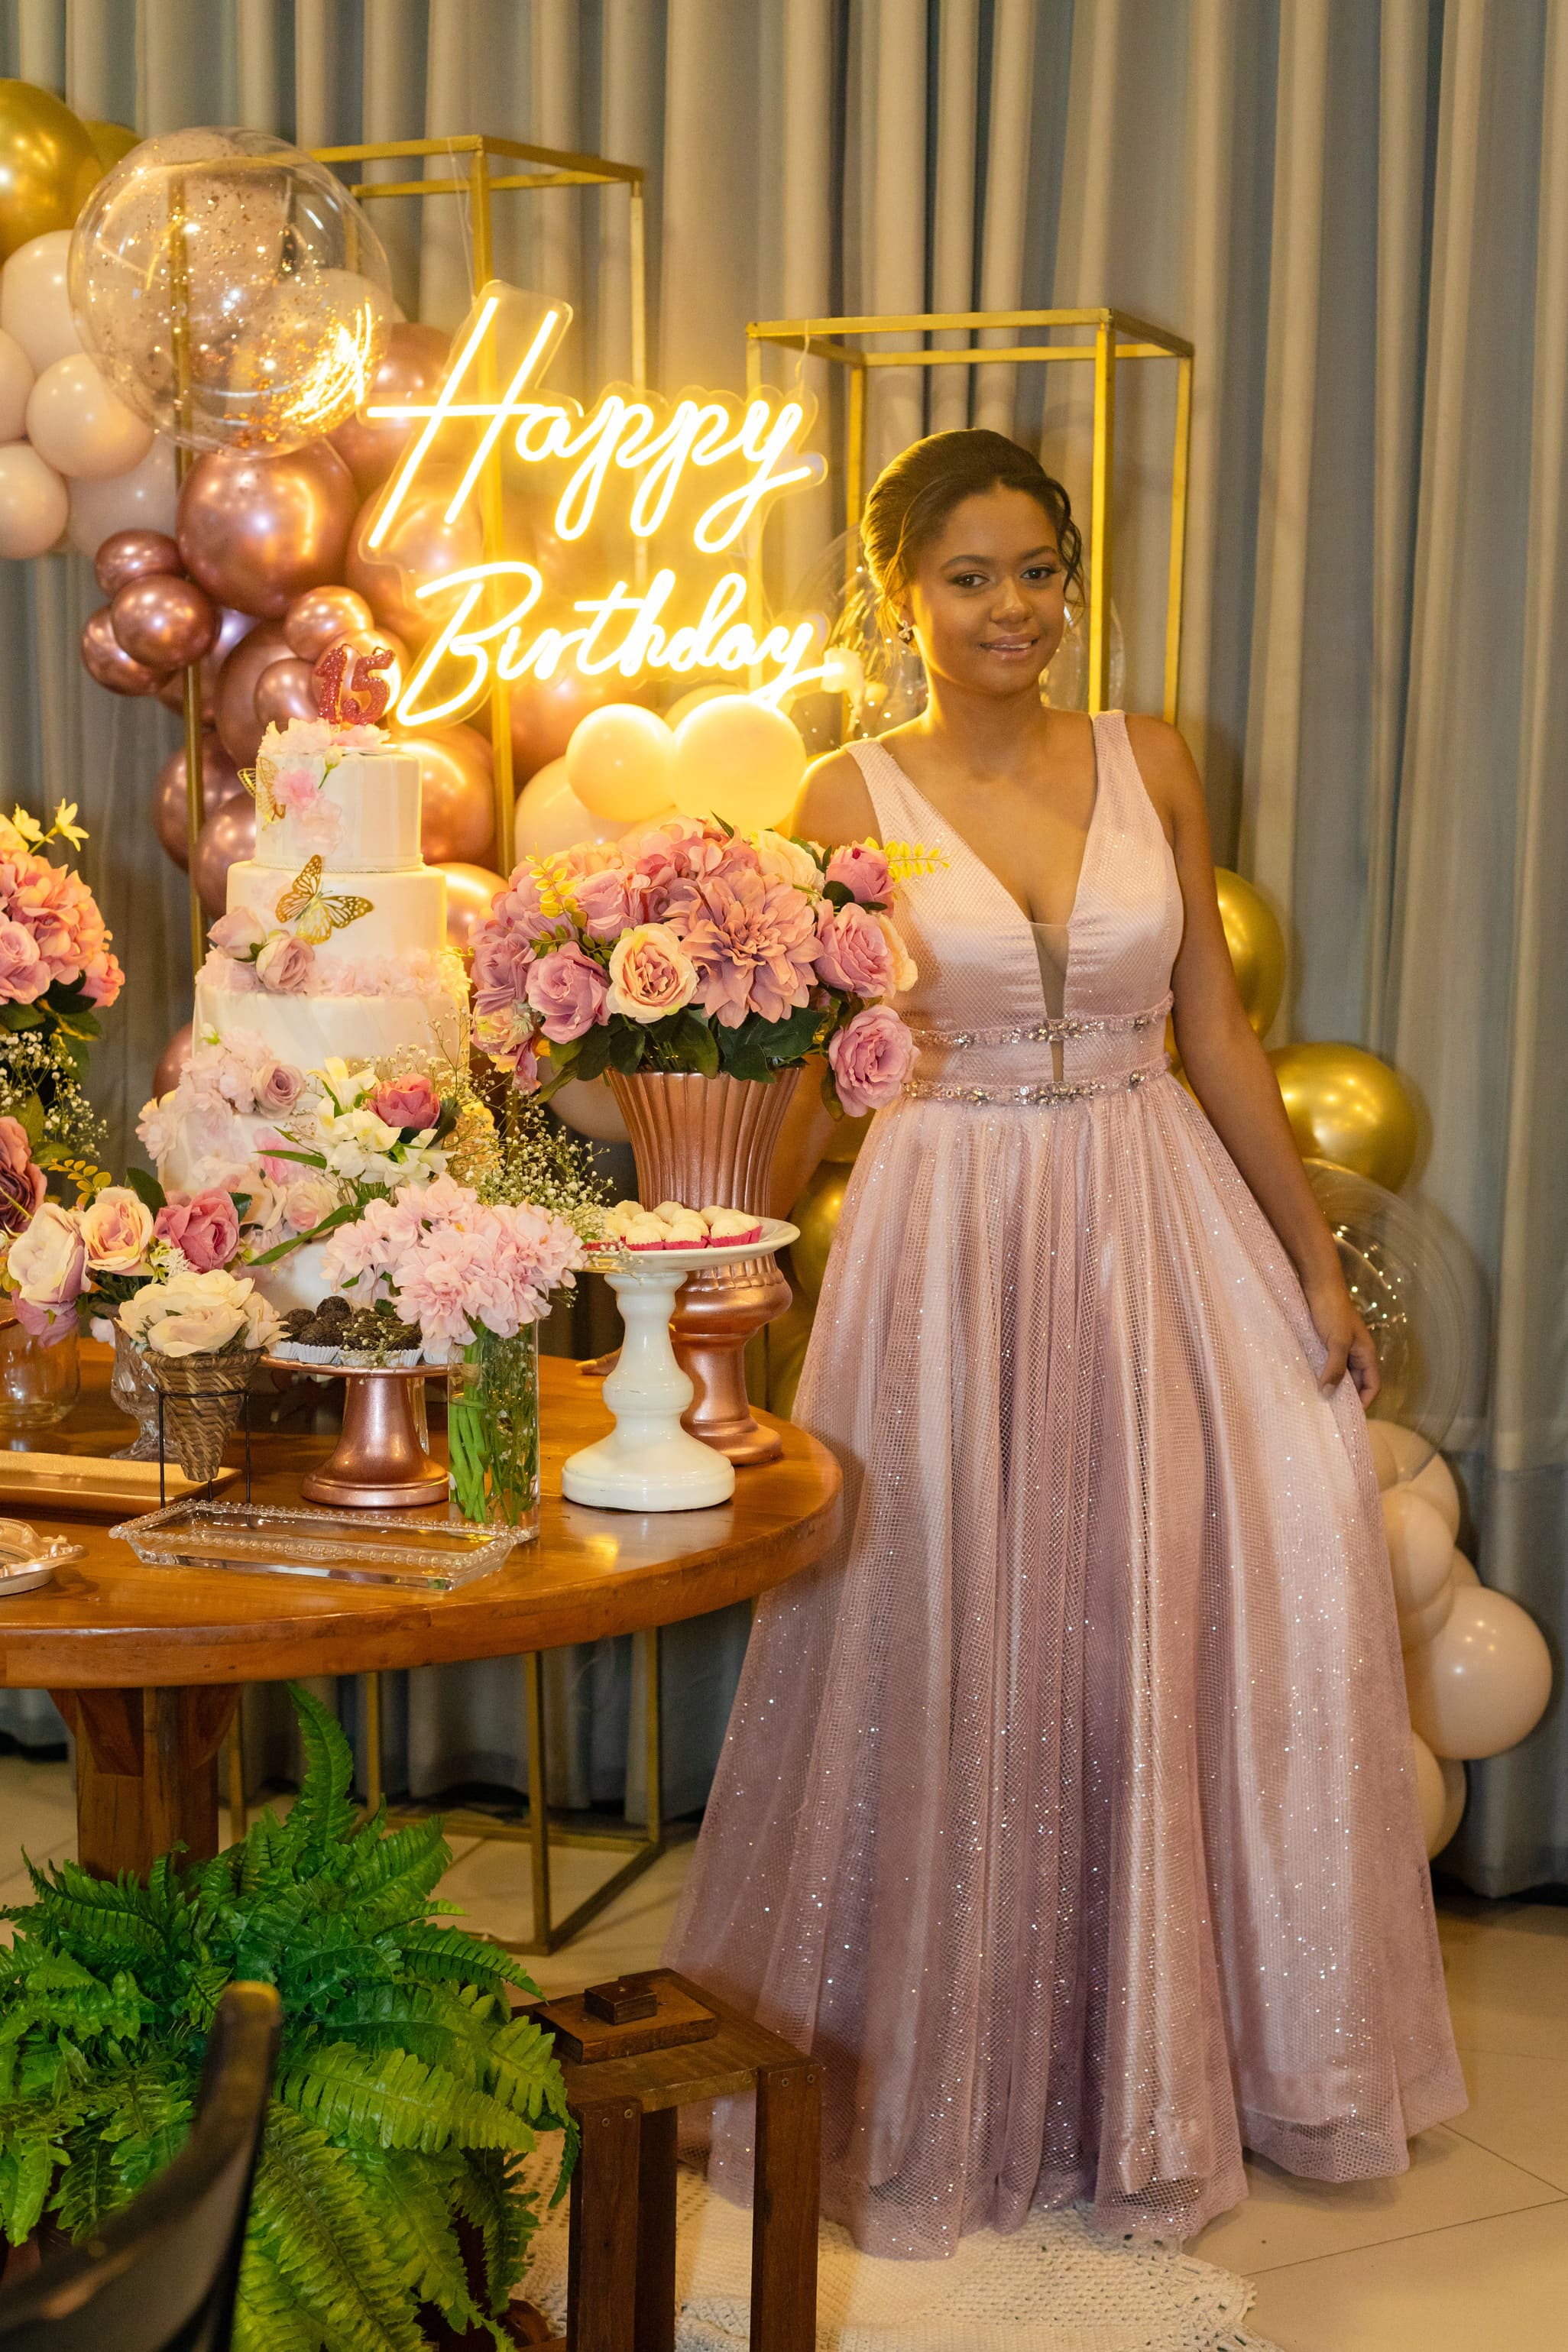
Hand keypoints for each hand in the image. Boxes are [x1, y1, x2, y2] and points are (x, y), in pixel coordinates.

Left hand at [1303, 1269, 1379, 1404]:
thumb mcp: (1336, 1341)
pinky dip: (1323, 1374)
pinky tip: (1310, 1381)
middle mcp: (1357, 1353)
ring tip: (1318, 1401)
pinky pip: (1330, 1364)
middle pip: (1357, 1382)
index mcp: (1366, 1353)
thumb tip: (1328, 1394)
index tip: (1349, 1416)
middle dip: (1347, 1397)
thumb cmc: (1331, 1310)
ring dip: (1334, 1385)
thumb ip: (1335, 1368)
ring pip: (1342, 1373)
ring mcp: (1342, 1347)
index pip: (1372, 1385)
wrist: (1319, 1284)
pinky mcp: (1327, 1342)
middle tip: (1330, 1414)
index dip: (1364, 1402)